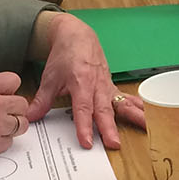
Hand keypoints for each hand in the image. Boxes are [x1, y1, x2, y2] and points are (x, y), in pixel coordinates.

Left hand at [27, 11, 143, 148]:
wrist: (78, 35)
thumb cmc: (65, 55)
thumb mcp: (49, 77)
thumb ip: (42, 100)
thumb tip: (30, 118)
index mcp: (81, 81)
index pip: (83, 107)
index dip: (84, 125)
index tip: (87, 141)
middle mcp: (97, 84)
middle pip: (104, 109)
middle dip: (109, 127)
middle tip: (114, 144)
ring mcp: (107, 85)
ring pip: (121, 102)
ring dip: (133, 117)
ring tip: (146, 128)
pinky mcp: (111, 86)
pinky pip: (126, 98)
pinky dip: (137, 107)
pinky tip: (148, 117)